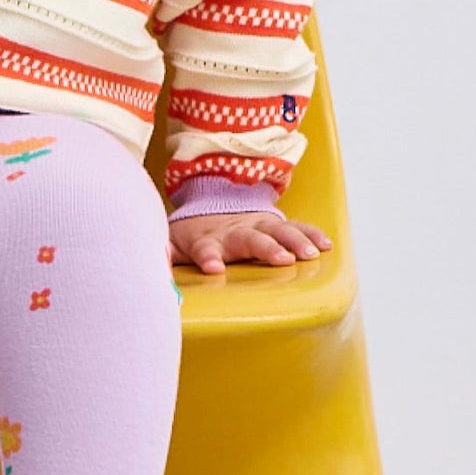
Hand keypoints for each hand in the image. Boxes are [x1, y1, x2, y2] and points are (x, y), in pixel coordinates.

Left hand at [168, 210, 331, 274]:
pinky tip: (325, 245)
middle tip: (281, 260)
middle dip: (266, 248)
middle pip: (250, 239)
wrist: (209, 205)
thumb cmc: (191, 235)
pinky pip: (295, 227)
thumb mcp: (171, 246)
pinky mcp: (272, 224)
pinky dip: (310, 234)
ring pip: (276, 231)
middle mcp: (234, 232)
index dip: (208, 257)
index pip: (205, 249)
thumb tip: (150, 269)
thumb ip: (162, 257)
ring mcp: (255, 225)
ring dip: (294, 241)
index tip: (213, 268)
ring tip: (309, 255)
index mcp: (206, 240)